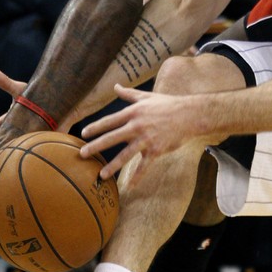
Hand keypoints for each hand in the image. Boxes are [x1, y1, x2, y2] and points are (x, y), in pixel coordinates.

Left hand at [80, 85, 203, 179]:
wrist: (189, 114)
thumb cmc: (168, 104)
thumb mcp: (147, 97)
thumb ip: (129, 94)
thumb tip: (115, 86)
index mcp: (133, 112)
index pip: (110, 121)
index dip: (96, 127)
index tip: (83, 133)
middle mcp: (137, 125)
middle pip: (112, 137)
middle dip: (96, 146)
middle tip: (82, 154)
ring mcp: (146, 139)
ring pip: (126, 154)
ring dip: (112, 165)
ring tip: (101, 174)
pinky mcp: (156, 150)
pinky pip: (144, 165)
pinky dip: (137, 176)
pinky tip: (130, 185)